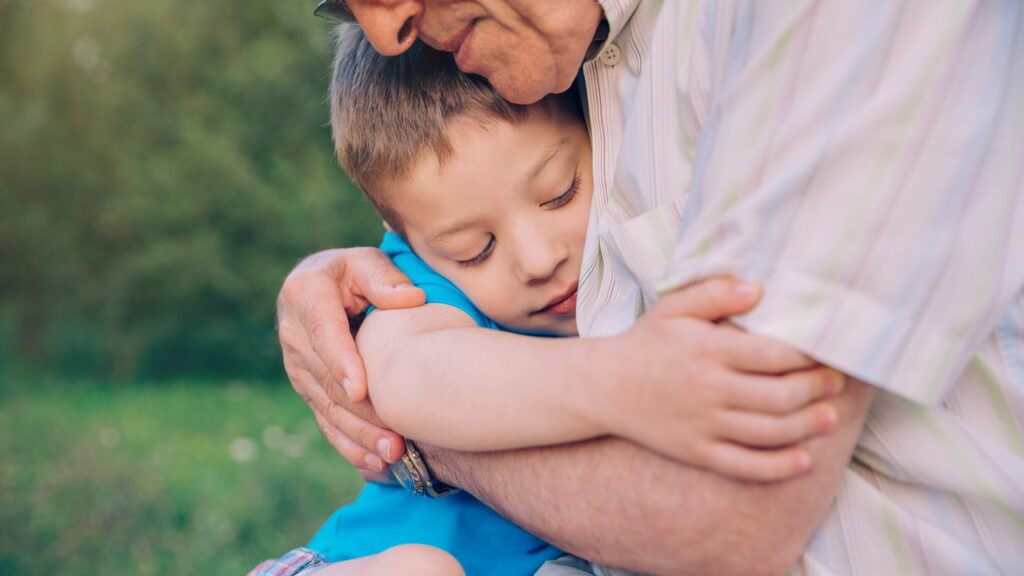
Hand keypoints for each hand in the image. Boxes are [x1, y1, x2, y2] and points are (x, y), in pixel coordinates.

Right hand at [277, 247, 424, 470]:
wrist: (320, 287)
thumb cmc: (352, 272)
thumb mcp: (365, 262)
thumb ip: (384, 277)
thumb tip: (410, 300)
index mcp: (304, 295)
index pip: (324, 333)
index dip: (341, 363)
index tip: (361, 390)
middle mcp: (293, 335)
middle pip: (327, 380)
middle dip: (361, 412)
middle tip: (396, 436)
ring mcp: (297, 366)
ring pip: (327, 407)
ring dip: (359, 435)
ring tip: (394, 453)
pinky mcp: (308, 388)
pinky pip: (325, 420)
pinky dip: (350, 444)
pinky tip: (376, 463)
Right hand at [592, 277, 842, 481]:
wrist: (602, 386)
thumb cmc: (645, 343)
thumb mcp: (673, 307)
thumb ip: (714, 292)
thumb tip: (759, 287)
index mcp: (708, 350)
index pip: (773, 354)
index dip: (808, 356)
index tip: (829, 352)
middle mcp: (709, 389)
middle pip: (778, 396)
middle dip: (816, 390)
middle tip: (836, 384)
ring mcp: (702, 425)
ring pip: (768, 433)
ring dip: (806, 427)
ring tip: (829, 418)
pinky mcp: (696, 452)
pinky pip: (744, 466)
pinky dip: (777, 467)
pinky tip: (803, 461)